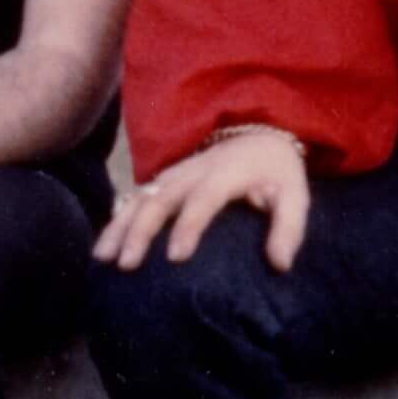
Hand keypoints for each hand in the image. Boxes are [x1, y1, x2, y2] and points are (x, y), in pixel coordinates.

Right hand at [94, 129, 309, 272]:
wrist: (258, 133)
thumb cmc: (276, 171)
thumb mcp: (295, 195)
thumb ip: (289, 228)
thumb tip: (280, 265)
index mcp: (226, 174)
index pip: (204, 200)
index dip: (189, 226)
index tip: (176, 257)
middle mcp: (193, 172)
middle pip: (160, 200)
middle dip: (141, 231)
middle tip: (127, 264)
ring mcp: (173, 175)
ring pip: (139, 199)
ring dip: (119, 227)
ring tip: (103, 258)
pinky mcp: (163, 180)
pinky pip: (133, 199)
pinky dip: (116, 221)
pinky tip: (102, 248)